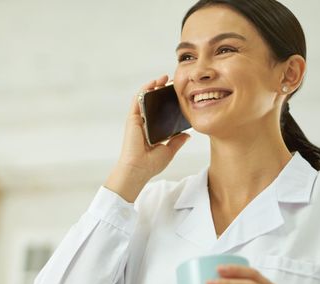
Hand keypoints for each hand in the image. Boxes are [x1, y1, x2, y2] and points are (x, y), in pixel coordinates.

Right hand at [105, 75, 190, 201]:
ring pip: (145, 99)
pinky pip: (137, 100)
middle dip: (162, 91)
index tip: (179, 95)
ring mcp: (137, 120)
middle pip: (153, 103)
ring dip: (153, 86)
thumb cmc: (150, 164)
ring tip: (164, 78)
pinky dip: (144, 90)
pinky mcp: (132, 118)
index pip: (160, 113)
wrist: (139, 169)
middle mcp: (144, 124)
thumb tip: (187, 135)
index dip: (168, 102)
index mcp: (152, 131)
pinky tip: (153, 82)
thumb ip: (177, 141)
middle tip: (173, 83)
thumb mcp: (169, 151)